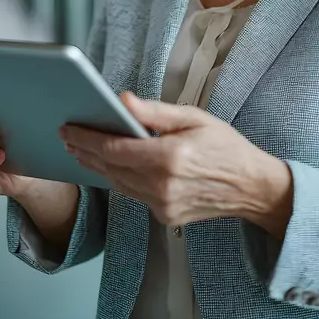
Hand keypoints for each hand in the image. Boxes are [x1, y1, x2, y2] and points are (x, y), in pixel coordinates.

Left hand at [60, 92, 292, 233]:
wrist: (251, 187)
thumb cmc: (226, 146)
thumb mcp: (194, 117)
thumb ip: (155, 112)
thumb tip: (123, 101)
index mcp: (169, 157)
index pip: (115, 148)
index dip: (87, 138)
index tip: (69, 128)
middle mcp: (162, 185)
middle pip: (110, 168)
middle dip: (85, 151)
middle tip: (66, 136)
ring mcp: (162, 205)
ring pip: (118, 184)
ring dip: (97, 166)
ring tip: (80, 150)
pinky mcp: (165, 217)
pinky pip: (133, 195)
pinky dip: (118, 179)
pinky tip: (109, 167)